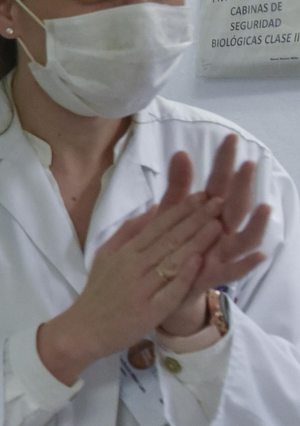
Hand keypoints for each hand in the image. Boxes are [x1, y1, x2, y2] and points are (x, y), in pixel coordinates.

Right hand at [38, 172, 223, 383]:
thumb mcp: (105, 256)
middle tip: (219, 201)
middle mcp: (134, 267)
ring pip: (172, 260)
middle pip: (169, 239)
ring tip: (218, 225)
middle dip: (195, 219)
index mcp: (125, 253)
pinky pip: (170, 290)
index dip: (181, 210)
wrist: (83, 330)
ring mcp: (142, 288)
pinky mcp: (149, 310)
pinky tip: (201, 261)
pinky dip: (184, 275)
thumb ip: (128, 232)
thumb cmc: (98, 293)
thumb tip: (153, 208)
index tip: (203, 195)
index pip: (158, 226)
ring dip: (196, 242)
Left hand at [155, 135, 271, 334]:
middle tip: (248, 163)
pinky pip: (234, 270)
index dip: (224, 162)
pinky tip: (261, 256)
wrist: (160, 288)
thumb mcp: (170, 214)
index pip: (218, 183)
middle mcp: (221, 231)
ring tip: (264, 206)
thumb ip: (178, 186)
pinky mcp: (214, 276)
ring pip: (243, 237)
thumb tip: (180, 153)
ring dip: (255, 223)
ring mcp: (220, 253)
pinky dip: (246, 264)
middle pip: (234, 205)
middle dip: (242, 185)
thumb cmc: (171, 246)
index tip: (230, 137)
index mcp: (208, 213)